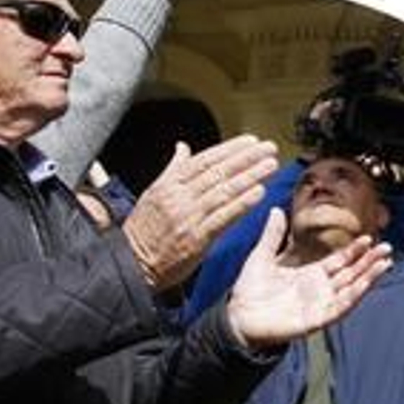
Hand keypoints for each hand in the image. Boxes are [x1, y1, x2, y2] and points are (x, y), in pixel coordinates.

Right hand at [121, 136, 278, 291]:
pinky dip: (242, 203)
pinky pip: (223, 217)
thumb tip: (182, 147)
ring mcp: (188, 217)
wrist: (131, 263)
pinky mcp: (196, 238)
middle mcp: (178, 197)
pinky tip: (260, 193)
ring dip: (250, 176)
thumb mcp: (153, 193)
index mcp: (168, 185)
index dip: (229, 149)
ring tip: (271, 166)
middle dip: (246, 158)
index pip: (204, 160)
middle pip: (218, 172)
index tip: (251, 140)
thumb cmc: (143, 230)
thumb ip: (172, 169)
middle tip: (269, 147)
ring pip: (224, 191)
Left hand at [224, 209, 391, 348]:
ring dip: (369, 277)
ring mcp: (320, 304)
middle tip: (386, 247)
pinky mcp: (317, 319)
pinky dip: (355, 295)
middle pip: (352, 273)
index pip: (340, 261)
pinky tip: (366, 284)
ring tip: (385, 263)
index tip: (368, 238)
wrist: (237, 318)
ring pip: (352, 289)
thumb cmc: (249, 291)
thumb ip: (272, 235)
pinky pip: (341, 307)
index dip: (354, 250)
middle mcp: (321, 289)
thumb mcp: (261, 257)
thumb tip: (276, 210)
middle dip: (370, 261)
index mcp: (311, 275)